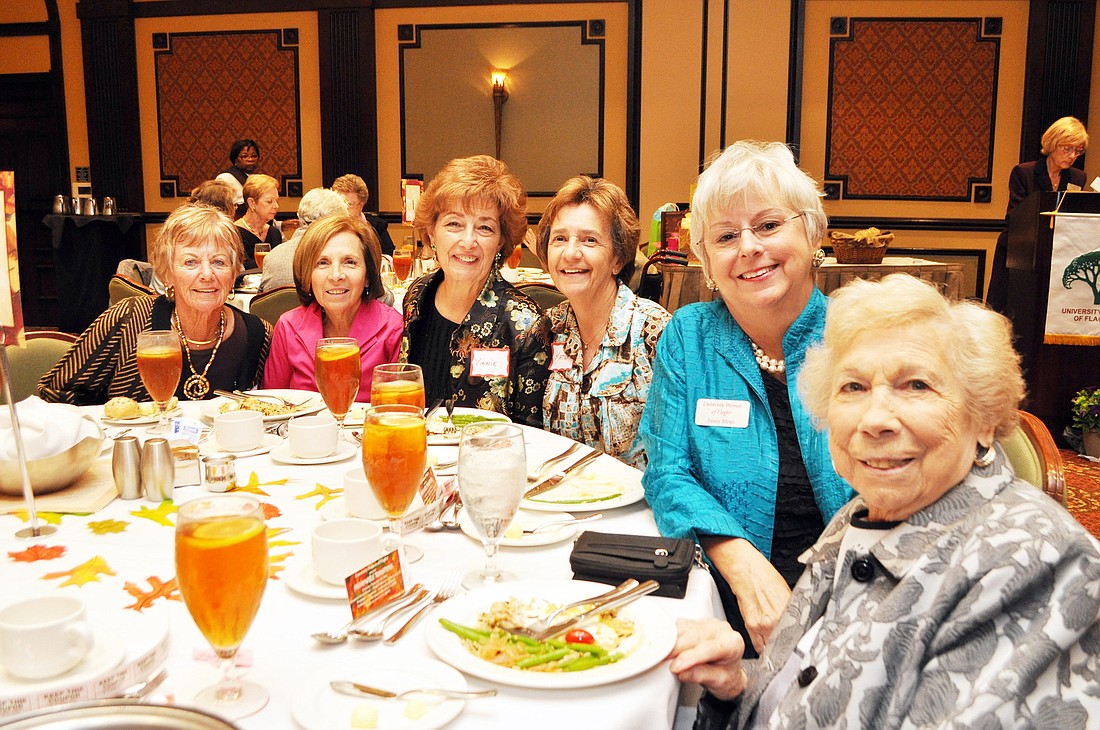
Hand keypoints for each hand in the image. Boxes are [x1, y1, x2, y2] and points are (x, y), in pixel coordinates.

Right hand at [668, 618, 746, 700]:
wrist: (728, 671)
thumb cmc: (727, 676)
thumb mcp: (719, 682)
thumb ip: (701, 675)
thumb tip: (683, 672)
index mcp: (732, 643)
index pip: (709, 648)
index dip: (690, 657)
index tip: (676, 667)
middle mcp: (720, 629)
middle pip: (694, 635)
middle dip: (675, 648)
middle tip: (660, 662)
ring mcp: (707, 624)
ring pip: (684, 628)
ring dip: (670, 641)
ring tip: (660, 656)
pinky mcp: (695, 623)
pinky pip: (679, 626)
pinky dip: (670, 636)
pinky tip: (665, 647)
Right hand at [703, 537, 790, 651]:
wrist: (747, 572)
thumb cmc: (766, 579)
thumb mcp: (788, 593)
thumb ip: (794, 611)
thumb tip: (801, 625)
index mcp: (788, 611)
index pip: (799, 636)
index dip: (800, 642)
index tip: (800, 644)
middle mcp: (775, 620)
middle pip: (786, 644)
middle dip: (788, 646)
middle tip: (790, 646)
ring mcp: (762, 625)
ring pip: (772, 648)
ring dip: (775, 648)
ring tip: (778, 646)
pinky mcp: (751, 626)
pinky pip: (759, 646)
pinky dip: (763, 648)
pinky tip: (767, 645)